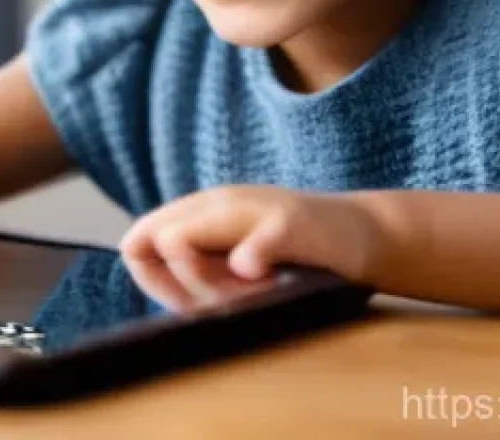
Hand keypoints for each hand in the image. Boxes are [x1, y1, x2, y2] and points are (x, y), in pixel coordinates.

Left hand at [119, 185, 386, 311]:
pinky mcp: (291, 224)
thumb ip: (189, 271)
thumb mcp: (233, 257)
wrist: (363, 233)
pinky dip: (247, 258)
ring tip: (255, 288)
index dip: (153, 277)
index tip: (189, 297)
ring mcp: (253, 209)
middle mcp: (219, 203)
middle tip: (233, 296)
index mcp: (200, 211)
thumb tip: (136, 259)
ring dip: (208, 282)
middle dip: (183, 285)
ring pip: (187, 243)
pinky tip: (253, 271)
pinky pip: (254, 243)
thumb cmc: (291, 253)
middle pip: (162, 246)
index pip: (139, 243)